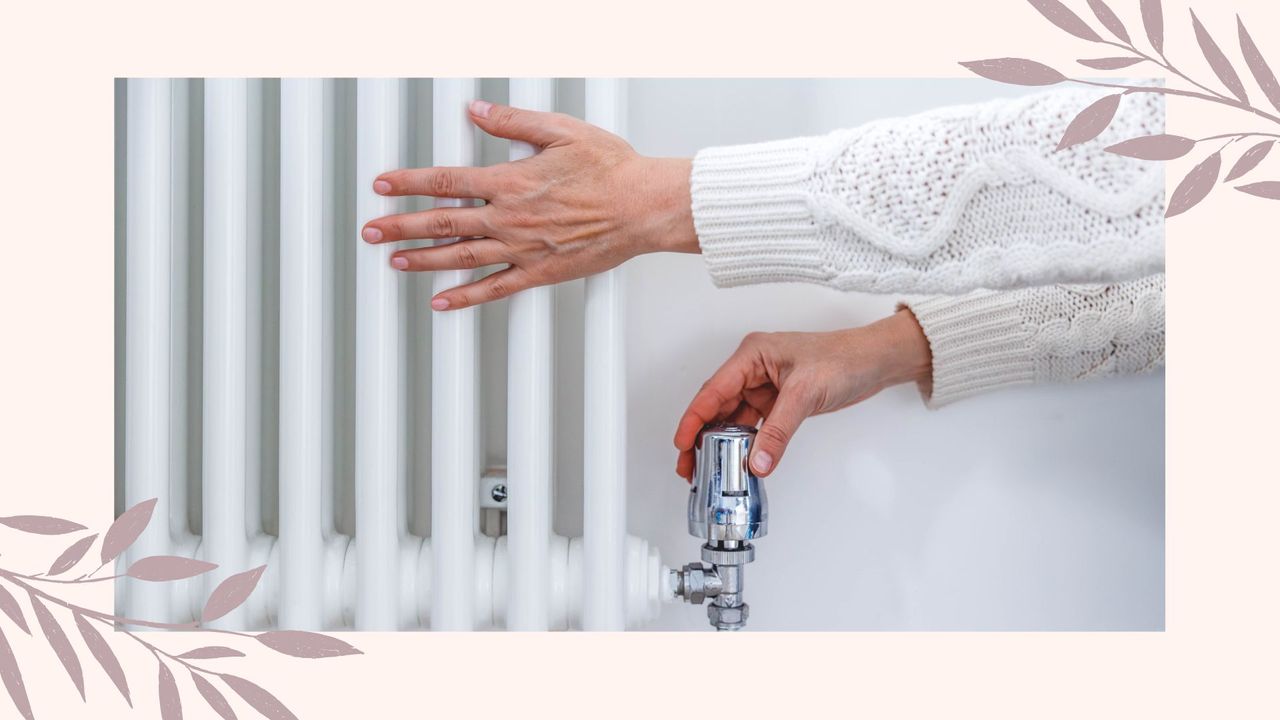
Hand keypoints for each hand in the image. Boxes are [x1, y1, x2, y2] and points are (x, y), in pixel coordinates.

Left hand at [361, 100, 697, 310]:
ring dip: (422, 260)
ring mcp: (522, 248)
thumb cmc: (612, 170)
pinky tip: (442, 301)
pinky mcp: (540, 272)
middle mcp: (510, 218)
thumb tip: (477, 112)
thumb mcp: (561, 131)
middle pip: (443, 223)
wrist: (643, 207)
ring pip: (460, 257)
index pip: (446, 181)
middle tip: (372, 231)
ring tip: (394, 262)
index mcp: (511, 182)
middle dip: (402, 226)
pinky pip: (495, 288)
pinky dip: (465, 297)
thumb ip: (514, 123)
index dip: (409, 183)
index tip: (383, 186)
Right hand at [673, 310, 932, 479]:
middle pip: (716, 406)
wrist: (873, 361)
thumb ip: (778, 431)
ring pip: (733, 419)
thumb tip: (758, 461)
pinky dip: (745, 444)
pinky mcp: (777, 401)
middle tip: (689, 465)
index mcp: (751, 355)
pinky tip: (738, 460)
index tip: (682, 443)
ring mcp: (764, 386)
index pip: (713, 391)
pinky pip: (753, 425)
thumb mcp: (805, 394)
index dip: (694, 418)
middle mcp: (752, 369)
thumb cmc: (843, 358)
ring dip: (721, 443)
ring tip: (707, 469)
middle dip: (701, 437)